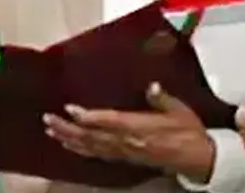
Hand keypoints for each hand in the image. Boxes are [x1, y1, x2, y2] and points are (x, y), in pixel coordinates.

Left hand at [44, 82, 215, 181]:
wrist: (195, 158)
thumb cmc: (188, 132)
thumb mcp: (179, 110)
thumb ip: (162, 98)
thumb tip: (151, 86)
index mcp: (140, 128)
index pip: (109, 122)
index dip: (88, 117)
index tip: (70, 109)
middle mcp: (128, 141)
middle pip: (92, 137)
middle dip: (68, 129)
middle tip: (48, 119)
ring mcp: (125, 152)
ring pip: (91, 147)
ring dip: (70, 140)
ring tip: (52, 131)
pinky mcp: (125, 158)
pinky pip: (98, 155)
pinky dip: (82, 150)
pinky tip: (72, 145)